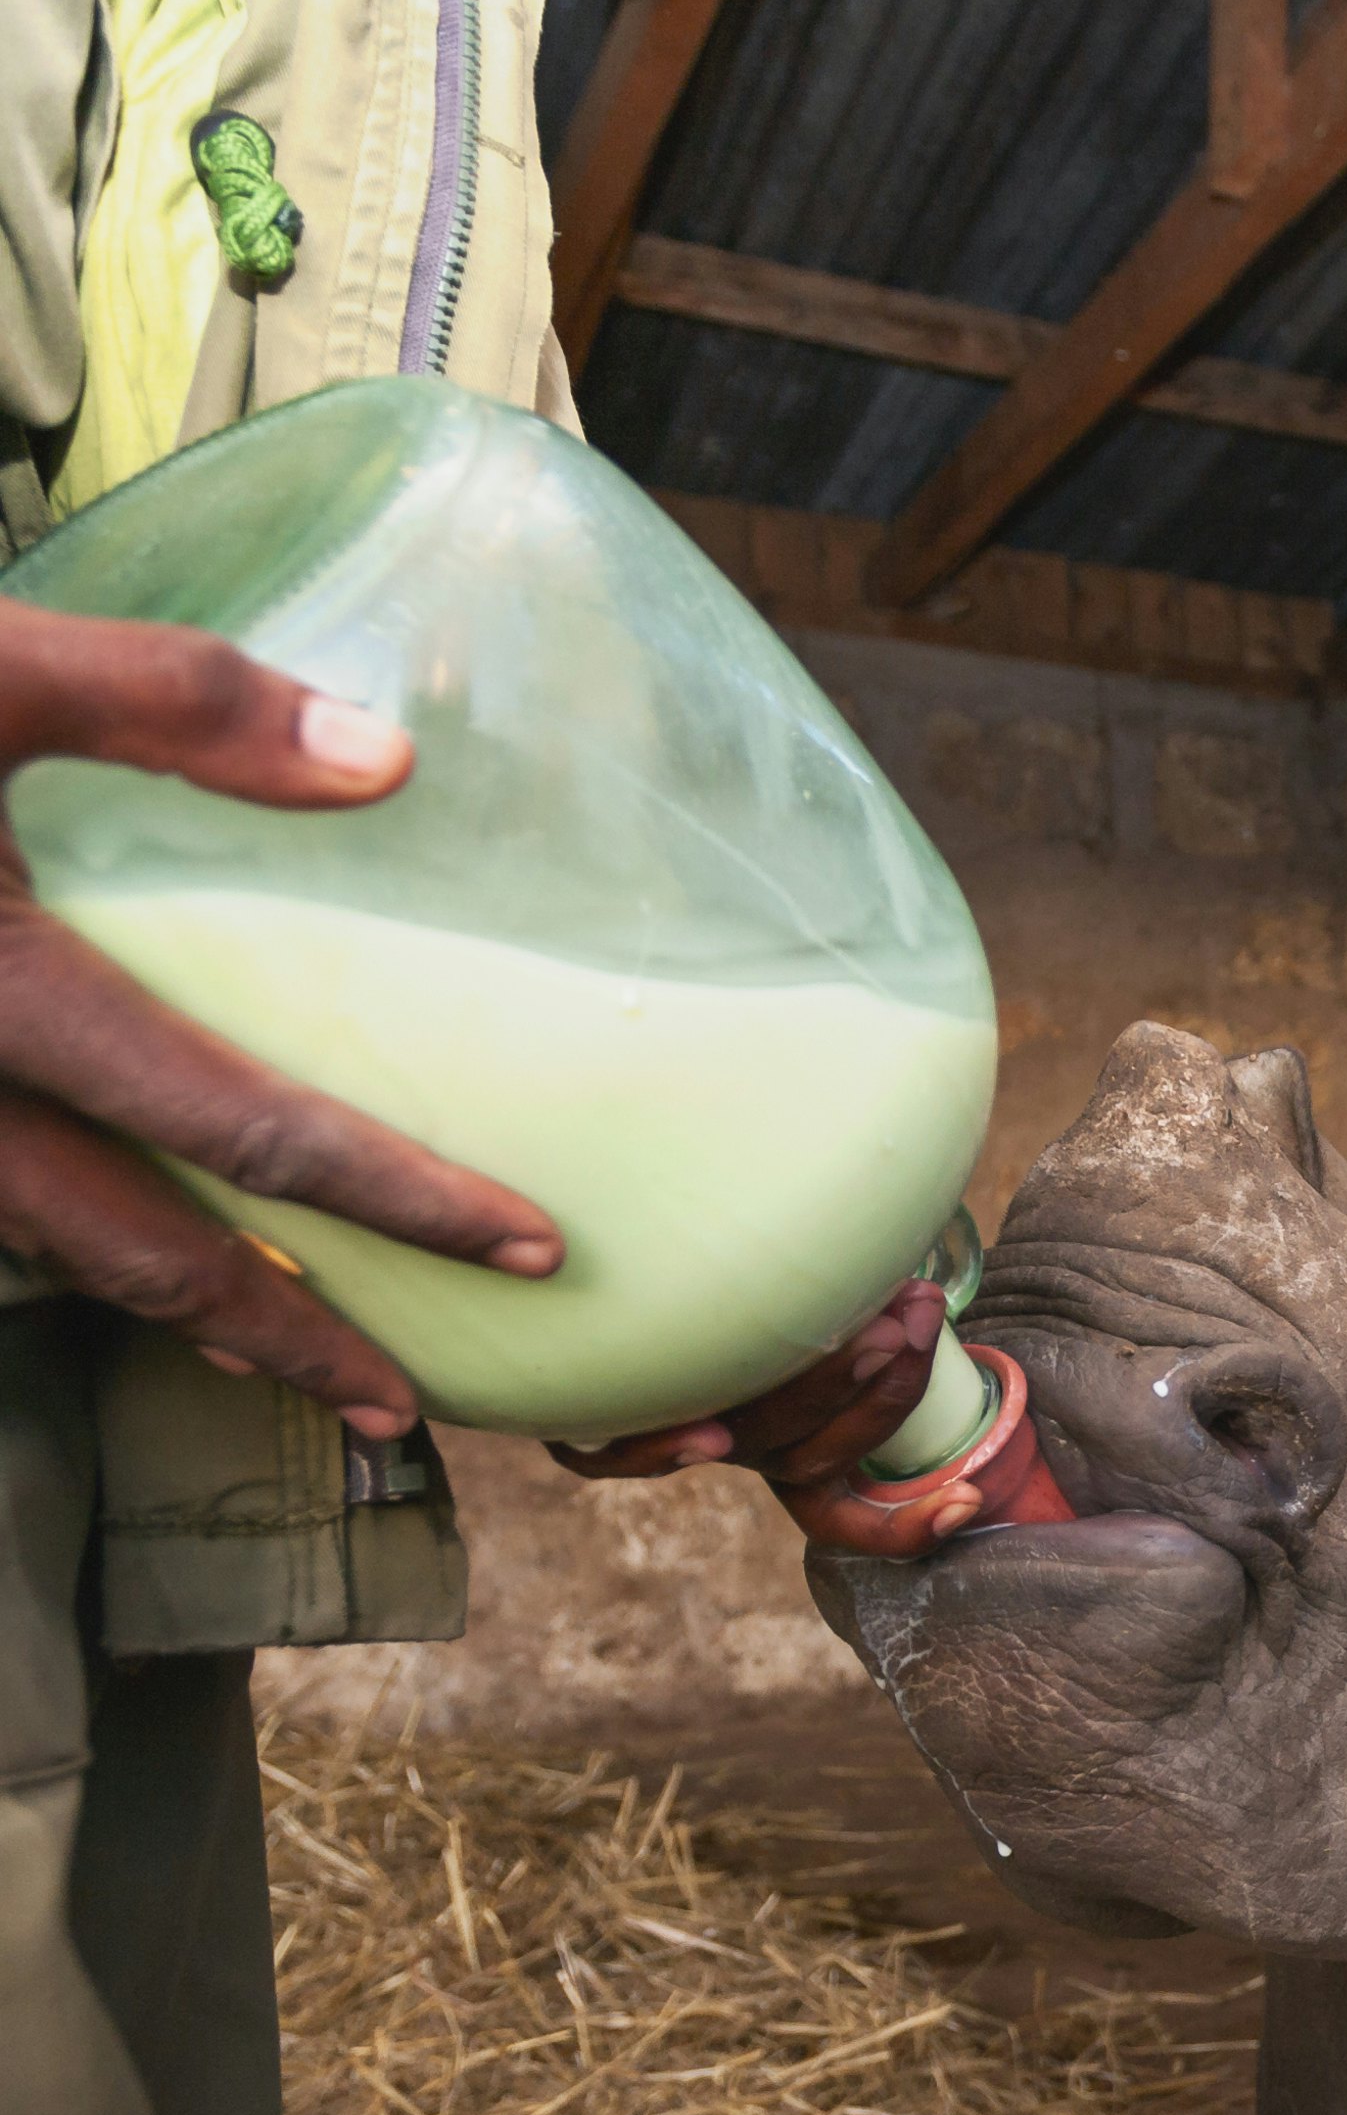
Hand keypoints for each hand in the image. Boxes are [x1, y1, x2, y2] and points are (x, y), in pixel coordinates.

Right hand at [0, 604, 559, 1434]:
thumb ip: (179, 705)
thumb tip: (392, 762)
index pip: (242, 1130)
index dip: (399, 1201)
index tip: (530, 1249)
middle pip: (141, 1256)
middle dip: (286, 1342)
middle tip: (410, 1410)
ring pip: (41, 1253)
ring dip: (172, 1313)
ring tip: (283, 1353)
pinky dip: (64, 1248)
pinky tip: (127, 1248)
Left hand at [551, 1276, 979, 1556]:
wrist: (645, 1286)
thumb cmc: (773, 1303)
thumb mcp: (838, 1320)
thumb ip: (874, 1315)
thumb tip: (920, 1293)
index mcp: (803, 1457)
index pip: (858, 1525)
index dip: (912, 1527)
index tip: (969, 1497)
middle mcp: (752, 1454)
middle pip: (817, 1456)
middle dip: (881, 1392)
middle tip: (916, 1320)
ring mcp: (689, 1436)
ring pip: (755, 1443)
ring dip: (816, 1387)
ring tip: (863, 1317)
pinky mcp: (617, 1418)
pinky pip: (619, 1460)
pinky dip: (660, 1454)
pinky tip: (701, 1435)